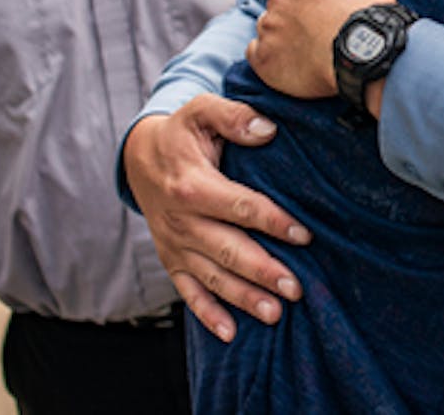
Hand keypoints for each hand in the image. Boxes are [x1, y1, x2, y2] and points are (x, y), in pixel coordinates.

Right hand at [122, 93, 311, 340]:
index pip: (240, 206)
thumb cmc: (181, 133)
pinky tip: (230, 333)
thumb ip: (234, 116)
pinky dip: (207, 314)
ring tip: (275, 314)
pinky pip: (187, 291)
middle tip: (296, 288)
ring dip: (243, 298)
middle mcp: (182, 221)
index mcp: (193, 185)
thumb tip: (267, 129)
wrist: (139, 157)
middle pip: (229, 250)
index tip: (304, 235)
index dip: (273, 221)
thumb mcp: (201, 111)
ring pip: (213, 276)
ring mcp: (175, 244)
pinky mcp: (171, 259)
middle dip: (263, 271)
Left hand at [248, 0, 398, 96]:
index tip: (331, 2)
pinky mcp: (264, 56)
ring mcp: (268, 26)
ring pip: (271, 26)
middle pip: (284, 1)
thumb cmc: (370, 2)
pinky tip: (292, 61)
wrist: (364, 47)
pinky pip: (258, 53)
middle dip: (301, 11)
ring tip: (312, 47)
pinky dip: (272, 56)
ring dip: (287, 33)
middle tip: (324, 26)